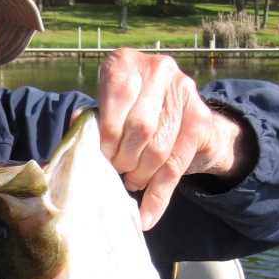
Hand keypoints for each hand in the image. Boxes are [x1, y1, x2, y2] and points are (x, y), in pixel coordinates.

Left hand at [96, 49, 257, 229]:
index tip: (103, 155)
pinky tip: (147, 216)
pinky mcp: (200, 119)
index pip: (117, 95)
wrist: (182, 117)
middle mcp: (158, 69)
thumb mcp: (107, 110)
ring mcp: (183, 92)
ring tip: (131, 182)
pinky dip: (158, 197)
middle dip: (124, 158)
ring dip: (140, 175)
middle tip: (117, 170)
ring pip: (158, 148)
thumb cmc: (131, 114)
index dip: (108, 132)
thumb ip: (92, 118)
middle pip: (139, 126)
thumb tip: (78, 127)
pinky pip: (176, 167)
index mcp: (126, 62)